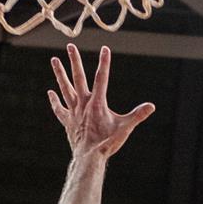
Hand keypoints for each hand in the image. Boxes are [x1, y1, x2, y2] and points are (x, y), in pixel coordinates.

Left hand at [49, 44, 154, 158]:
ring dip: (60, 74)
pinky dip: (55, 101)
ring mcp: (73, 111)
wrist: (90, 157)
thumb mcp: (125, 127)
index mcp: (98, 102)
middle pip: (78, 77)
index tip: (104, 48)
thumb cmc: (108, 143)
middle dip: (75, 61)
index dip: (104, 62)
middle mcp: (83, 103)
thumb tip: (151, 106)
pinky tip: (51, 92)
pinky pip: (59, 109)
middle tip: (70, 46)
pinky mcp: (68, 121)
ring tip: (54, 60)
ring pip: (65, 88)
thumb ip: (137, 115)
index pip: (102, 78)